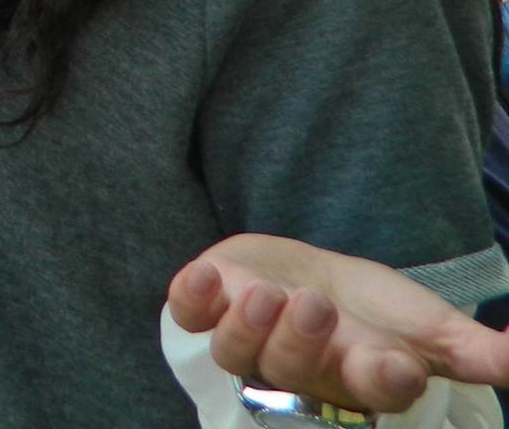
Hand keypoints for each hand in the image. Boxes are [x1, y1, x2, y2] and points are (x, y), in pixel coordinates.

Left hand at [167, 233, 508, 413]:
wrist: (312, 275)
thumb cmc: (372, 311)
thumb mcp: (430, 327)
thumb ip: (480, 351)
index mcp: (358, 375)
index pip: (373, 391)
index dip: (383, 381)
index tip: (397, 362)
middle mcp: (299, 365)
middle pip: (294, 370)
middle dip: (304, 341)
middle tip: (317, 307)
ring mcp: (249, 336)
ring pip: (238, 350)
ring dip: (250, 325)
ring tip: (269, 294)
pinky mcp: (210, 303)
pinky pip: (187, 315)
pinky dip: (192, 298)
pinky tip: (207, 277)